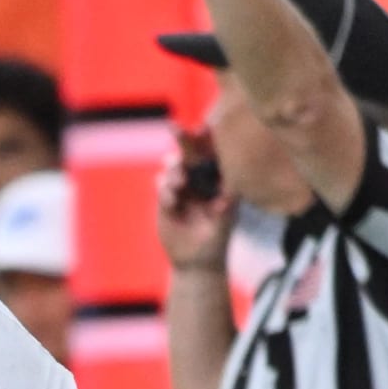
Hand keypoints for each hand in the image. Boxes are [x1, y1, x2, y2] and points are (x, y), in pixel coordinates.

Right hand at [156, 128, 238, 272]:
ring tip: (179, 183)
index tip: (204, 127)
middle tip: (174, 128)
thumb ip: (226, 210)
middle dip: (182, 138)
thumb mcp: (225, 225)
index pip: (215, 153)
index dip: (209, 138)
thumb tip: (226, 197)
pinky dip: (165, 190)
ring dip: (173, 169)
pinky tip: (172, 203)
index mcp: (219, 179)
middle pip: (190, 152)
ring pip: (173, 166)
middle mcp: (200, 179)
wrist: (195, 261)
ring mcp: (182, 188)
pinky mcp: (166, 199)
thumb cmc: (217, 241)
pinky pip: (161, 185)